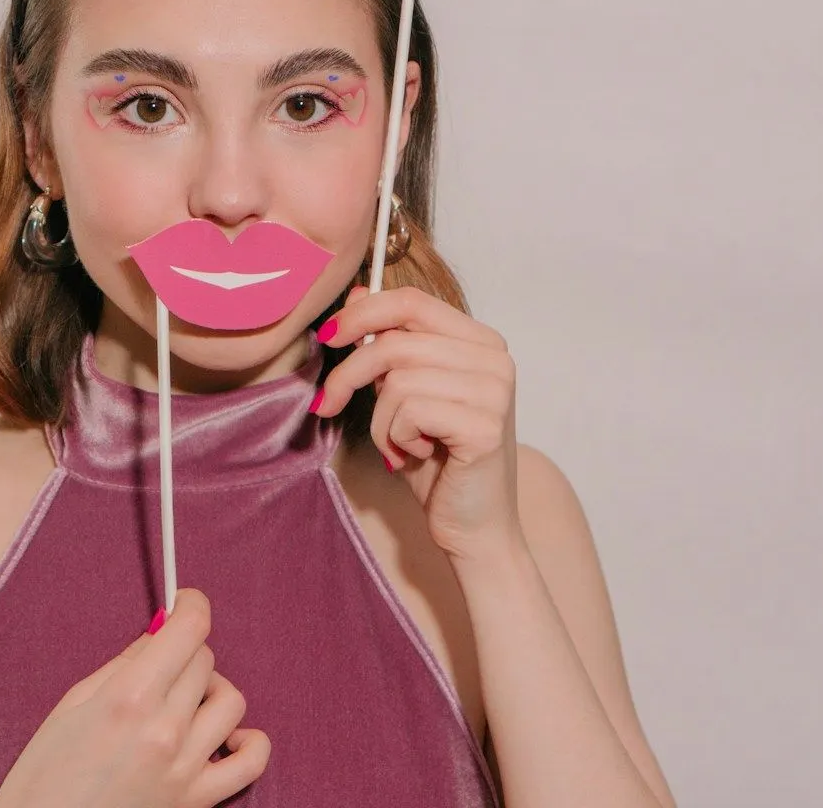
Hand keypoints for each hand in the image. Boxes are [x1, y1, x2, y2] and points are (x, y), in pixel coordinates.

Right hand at [0, 588, 269, 807]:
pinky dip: (248, 741)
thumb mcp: (72, 704)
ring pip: (231, 701)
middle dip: (186, 653)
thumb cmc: (44, 775)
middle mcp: (165, 730)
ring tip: (186, 703)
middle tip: (162, 664)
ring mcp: (186, 768)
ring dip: (211, 692)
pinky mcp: (197, 801)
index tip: (188, 601)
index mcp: (128, 698)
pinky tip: (223, 737)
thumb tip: (158, 635)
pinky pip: (252, 761)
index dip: (192, 605)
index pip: (188, 631)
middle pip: (205, 662)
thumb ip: (123, 665)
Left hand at [313, 286, 522, 563]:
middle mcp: (495, 359)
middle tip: (328, 405)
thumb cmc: (439, 462)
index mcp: (480, 341)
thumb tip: (357, 294)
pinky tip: (417, 455)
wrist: (474, 528)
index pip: (412, 301)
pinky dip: (395, 437)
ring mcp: (495, 391)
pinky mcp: (485, 425)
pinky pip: (409, 411)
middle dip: (349, 375)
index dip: (362, 313)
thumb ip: (387, 344)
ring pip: (397, 379)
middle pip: (396, 341)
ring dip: (380, 420)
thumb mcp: (404, 394)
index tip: (328, 336)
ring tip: (398, 444)